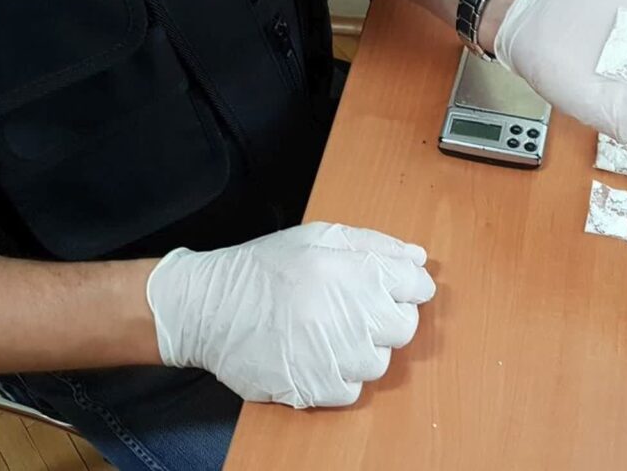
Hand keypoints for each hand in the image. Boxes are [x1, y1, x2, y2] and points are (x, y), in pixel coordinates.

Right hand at [145, 222, 435, 407]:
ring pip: (379, 361)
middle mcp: (346, 313)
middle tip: (356, 309)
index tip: (390, 288)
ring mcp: (332, 355)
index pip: (416, 285)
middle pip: (403, 326)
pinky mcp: (314, 388)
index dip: (406, 285)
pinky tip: (315, 354)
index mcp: (350, 269)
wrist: (207, 309)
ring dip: (362, 348)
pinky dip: (339, 376)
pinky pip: (352, 390)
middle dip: (387, 317)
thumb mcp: (317, 237)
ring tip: (328, 331)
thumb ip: (374, 245)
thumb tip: (418, 260)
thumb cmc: (264, 268)